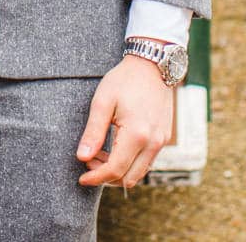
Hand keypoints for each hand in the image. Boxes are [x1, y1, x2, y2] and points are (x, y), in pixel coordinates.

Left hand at [75, 54, 174, 187]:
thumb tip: (82, 158)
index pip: (115, 170)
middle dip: (106, 177)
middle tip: (89, 162)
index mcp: (137, 134)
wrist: (152, 65)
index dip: (96, 178)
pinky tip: (115, 149)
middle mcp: (153, 143)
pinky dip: (131, 163)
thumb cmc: (124, 80)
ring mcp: (161, 141)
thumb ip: (93, 132)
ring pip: (139, 173)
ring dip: (119, 171)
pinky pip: (147, 161)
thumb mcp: (102, 102)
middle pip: (129, 178)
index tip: (81, 178)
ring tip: (100, 154)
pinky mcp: (164, 138)